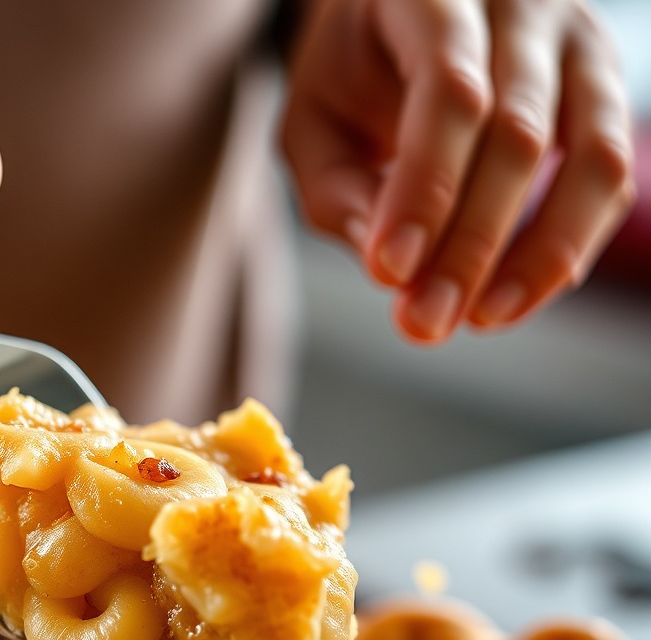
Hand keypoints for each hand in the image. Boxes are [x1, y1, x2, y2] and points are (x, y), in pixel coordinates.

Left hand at [281, 0, 635, 342]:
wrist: (407, 19)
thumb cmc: (350, 76)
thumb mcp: (312, 124)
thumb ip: (337, 189)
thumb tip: (389, 267)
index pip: (448, 89)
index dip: (425, 188)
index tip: (390, 272)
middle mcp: (522, 3)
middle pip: (519, 132)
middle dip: (469, 245)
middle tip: (423, 324)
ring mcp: (578, 41)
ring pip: (591, 157)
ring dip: (536, 256)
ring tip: (478, 321)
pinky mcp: (603, 89)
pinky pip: (610, 177)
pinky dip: (565, 248)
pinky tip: (511, 298)